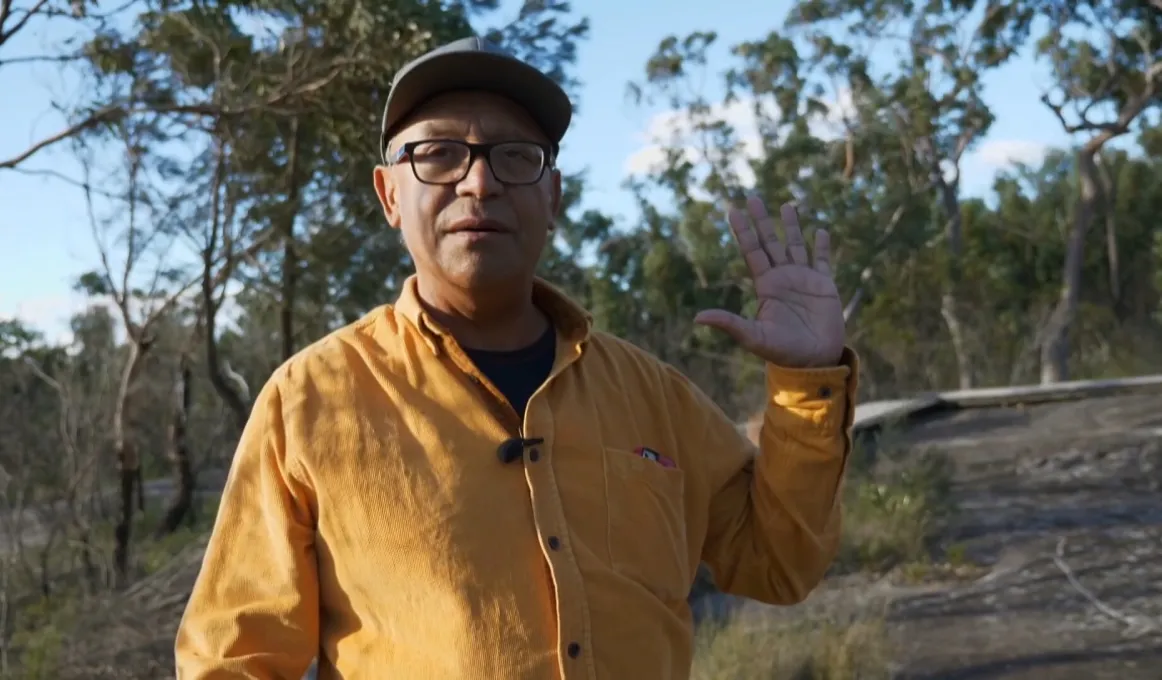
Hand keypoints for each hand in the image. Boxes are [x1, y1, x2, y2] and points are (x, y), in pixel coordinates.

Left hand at [695, 196, 844, 367]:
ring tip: (787, 205)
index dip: (743, 231)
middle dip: (762, 220)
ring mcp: (804, 280)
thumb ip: (729, 324)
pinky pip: (822, 261)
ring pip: (796, 246)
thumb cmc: (782, 353)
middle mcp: (783, 278)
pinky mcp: (825, 286)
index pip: (752, 251)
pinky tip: (821, 231)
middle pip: (770, 242)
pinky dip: (822, 246)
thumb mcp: (753, 338)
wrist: (814, 362)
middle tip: (753, 197)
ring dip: (792, 226)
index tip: (733, 210)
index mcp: (766, 286)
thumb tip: (697, 318)